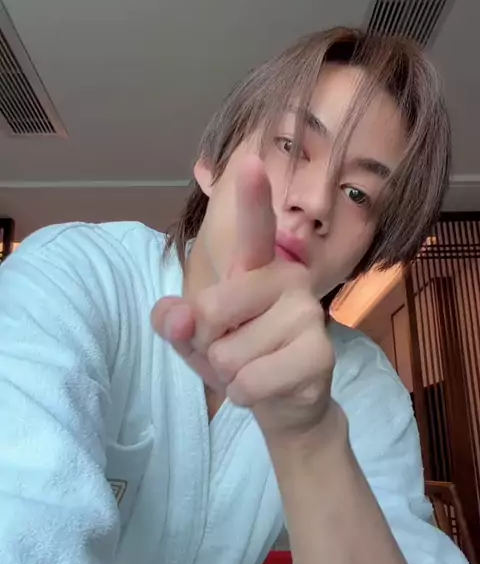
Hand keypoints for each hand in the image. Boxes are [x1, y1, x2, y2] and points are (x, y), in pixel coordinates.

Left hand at [151, 156, 335, 441]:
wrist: (282, 403)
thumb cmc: (238, 356)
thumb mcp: (194, 339)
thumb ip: (175, 323)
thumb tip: (178, 317)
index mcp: (257, 267)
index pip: (255, 228)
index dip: (253, 197)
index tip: (251, 160)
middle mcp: (288, 279)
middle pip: (211, 309)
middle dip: (207, 343)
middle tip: (234, 349)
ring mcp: (308, 314)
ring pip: (229, 353)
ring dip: (229, 374)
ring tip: (254, 369)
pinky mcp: (319, 354)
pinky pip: (251, 381)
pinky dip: (245, 394)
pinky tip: (266, 388)